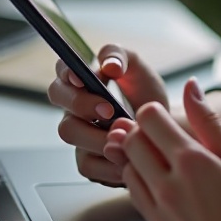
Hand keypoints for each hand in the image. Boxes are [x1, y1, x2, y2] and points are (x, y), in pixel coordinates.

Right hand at [46, 44, 168, 186]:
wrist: (161, 130)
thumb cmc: (146, 95)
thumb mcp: (139, 70)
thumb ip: (123, 58)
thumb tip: (110, 66)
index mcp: (82, 79)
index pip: (63, 69)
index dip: (67, 72)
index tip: (81, 78)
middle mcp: (74, 106)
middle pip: (58, 99)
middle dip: (82, 104)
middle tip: (110, 110)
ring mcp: (78, 133)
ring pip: (69, 132)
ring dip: (96, 134)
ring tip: (124, 134)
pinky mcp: (86, 160)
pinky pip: (86, 163)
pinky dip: (108, 161)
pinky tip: (127, 156)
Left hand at [106, 79, 220, 220]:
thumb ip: (212, 122)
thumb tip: (192, 88)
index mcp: (191, 160)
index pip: (151, 117)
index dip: (156, 111)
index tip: (168, 117)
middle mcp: (167, 181)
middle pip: (133, 139)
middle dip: (143, 131)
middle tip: (162, 136)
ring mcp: (157, 206)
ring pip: (129, 165)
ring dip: (138, 155)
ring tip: (162, 159)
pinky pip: (134, 192)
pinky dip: (140, 179)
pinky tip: (161, 182)